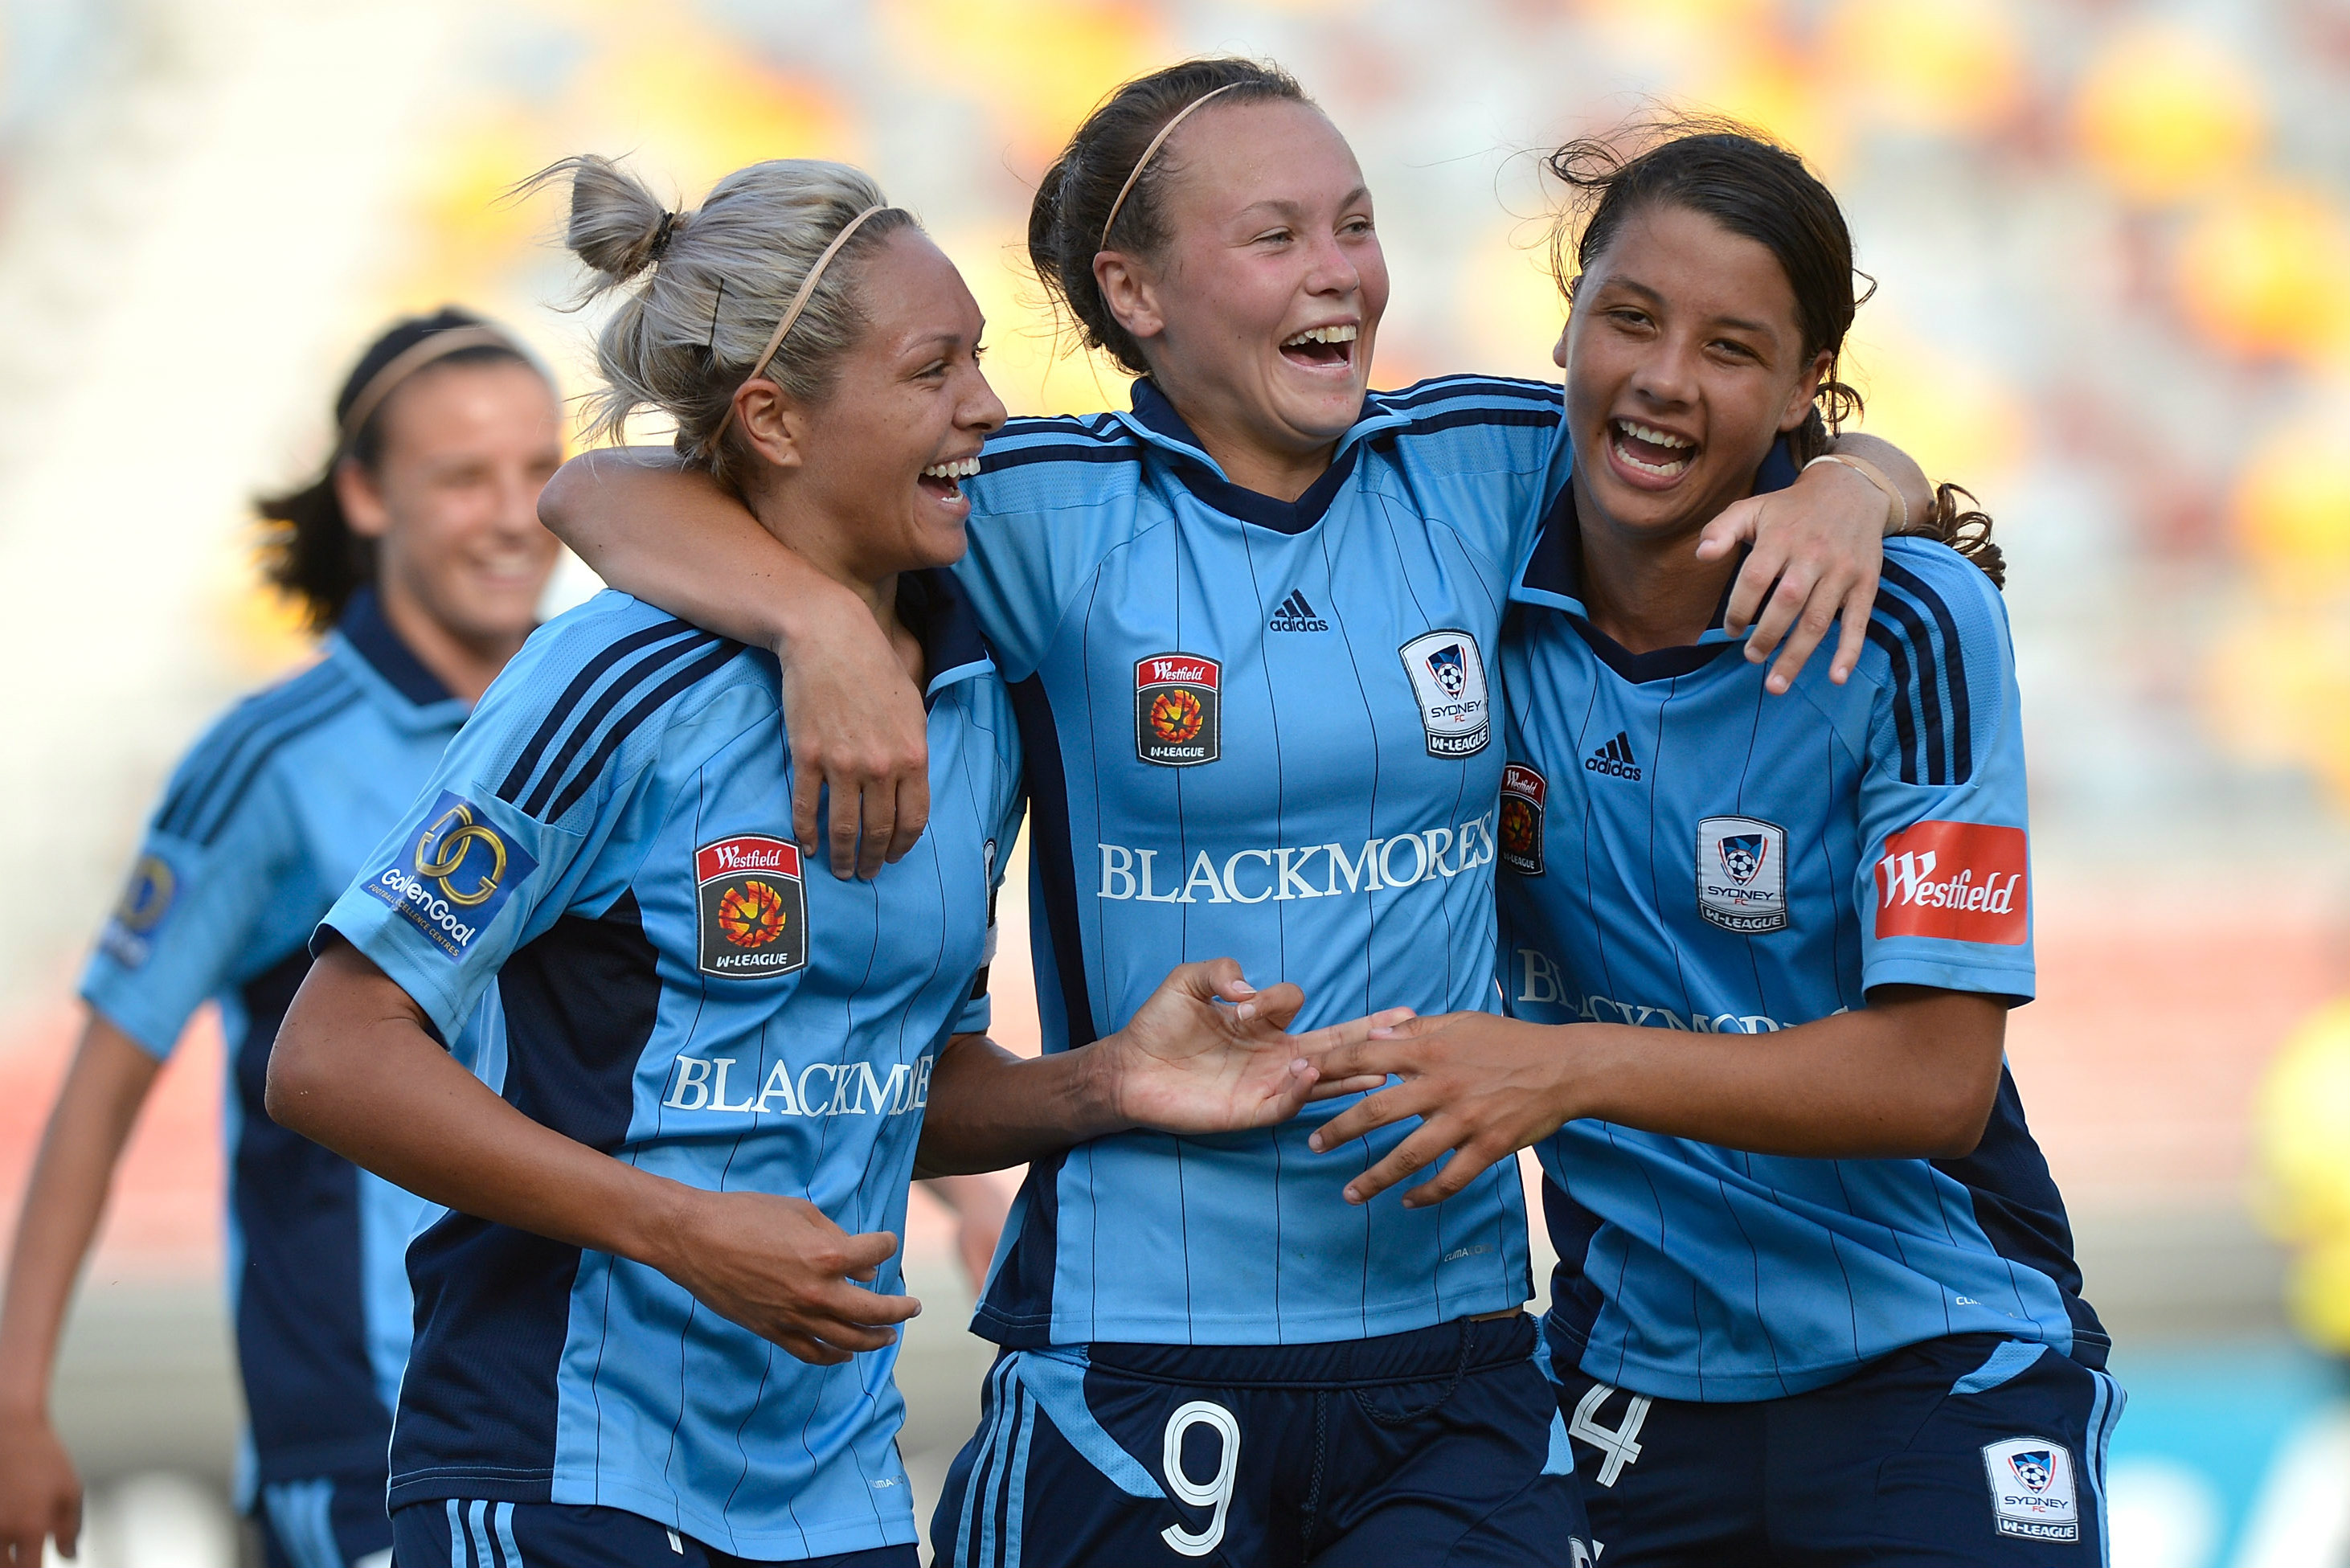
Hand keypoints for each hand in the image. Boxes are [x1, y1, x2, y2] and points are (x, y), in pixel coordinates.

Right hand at [0, 1406, 80, 1563]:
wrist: (10, 1427)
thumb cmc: (43, 1456)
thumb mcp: (69, 1489)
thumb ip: (71, 1528)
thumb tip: (68, 1555)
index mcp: (31, 1526)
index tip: (38, 1565)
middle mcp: (1, 1528)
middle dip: (15, 1566)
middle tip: (26, 1557)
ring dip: (2, 1555)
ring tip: (15, 1546)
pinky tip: (5, 1530)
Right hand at [652, 1191, 919, 1365]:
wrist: (693, 1238)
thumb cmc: (746, 1214)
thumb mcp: (800, 1211)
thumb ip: (837, 1237)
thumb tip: (864, 1268)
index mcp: (829, 1254)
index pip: (877, 1255)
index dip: (886, 1244)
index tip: (885, 1243)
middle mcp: (818, 1292)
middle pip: (874, 1310)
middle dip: (899, 1309)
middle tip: (912, 1306)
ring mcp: (795, 1316)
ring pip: (848, 1339)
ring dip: (875, 1339)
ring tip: (890, 1335)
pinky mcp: (773, 1331)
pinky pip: (812, 1353)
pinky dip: (834, 1357)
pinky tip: (847, 1353)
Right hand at [777, 598, 929, 879]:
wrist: (829, 638)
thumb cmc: (875, 666)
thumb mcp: (913, 705)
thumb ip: (914, 747)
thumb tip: (912, 782)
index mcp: (912, 755)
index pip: (913, 819)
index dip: (904, 845)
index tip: (895, 857)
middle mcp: (880, 766)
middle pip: (879, 830)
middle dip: (874, 860)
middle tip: (867, 874)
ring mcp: (842, 763)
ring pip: (844, 827)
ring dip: (844, 857)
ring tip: (842, 870)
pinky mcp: (808, 756)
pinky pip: (807, 807)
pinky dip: (808, 833)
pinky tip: (809, 847)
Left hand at [1096, 959, 1412, 1136]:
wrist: (1128, 1071)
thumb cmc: (1158, 1025)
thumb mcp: (1187, 982)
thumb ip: (1218, 970)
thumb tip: (1248, 986)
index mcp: (1261, 1022)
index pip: (1295, 1003)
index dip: (1277, 999)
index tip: (1243, 1003)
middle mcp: (1273, 1053)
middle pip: (1333, 1043)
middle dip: (1370, 1033)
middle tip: (1410, 1022)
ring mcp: (1267, 1084)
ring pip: (1323, 1079)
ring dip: (1352, 1071)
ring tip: (1384, 1064)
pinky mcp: (1252, 1111)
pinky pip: (1288, 1106)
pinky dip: (1303, 1093)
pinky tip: (1311, 1076)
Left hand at [1301, 1012, 1579, 1207]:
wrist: (1564, 1067)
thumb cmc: (1509, 1041)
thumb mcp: (1461, 1022)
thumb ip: (1417, 1030)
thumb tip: (1376, 1033)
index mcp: (1431, 1050)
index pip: (1367, 1056)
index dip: (1330, 1067)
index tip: (1300, 1077)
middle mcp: (1442, 1086)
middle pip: (1377, 1111)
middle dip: (1340, 1131)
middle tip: (1314, 1145)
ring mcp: (1465, 1120)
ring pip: (1410, 1155)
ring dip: (1375, 1178)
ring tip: (1350, 1195)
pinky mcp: (1489, 1147)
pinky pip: (1451, 1178)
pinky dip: (1427, 1194)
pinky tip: (1408, 1202)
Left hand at [1697, 458, 1884, 693]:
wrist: (1851, 489)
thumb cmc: (1791, 509)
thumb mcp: (1753, 508)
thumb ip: (1722, 530)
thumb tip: (1701, 554)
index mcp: (1781, 538)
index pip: (1755, 578)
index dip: (1739, 608)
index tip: (1732, 630)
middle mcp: (1813, 555)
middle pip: (1787, 603)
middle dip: (1766, 637)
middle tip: (1751, 657)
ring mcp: (1842, 571)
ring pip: (1819, 619)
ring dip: (1797, 655)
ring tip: (1776, 684)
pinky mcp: (1865, 583)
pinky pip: (1859, 621)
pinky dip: (1849, 651)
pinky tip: (1836, 677)